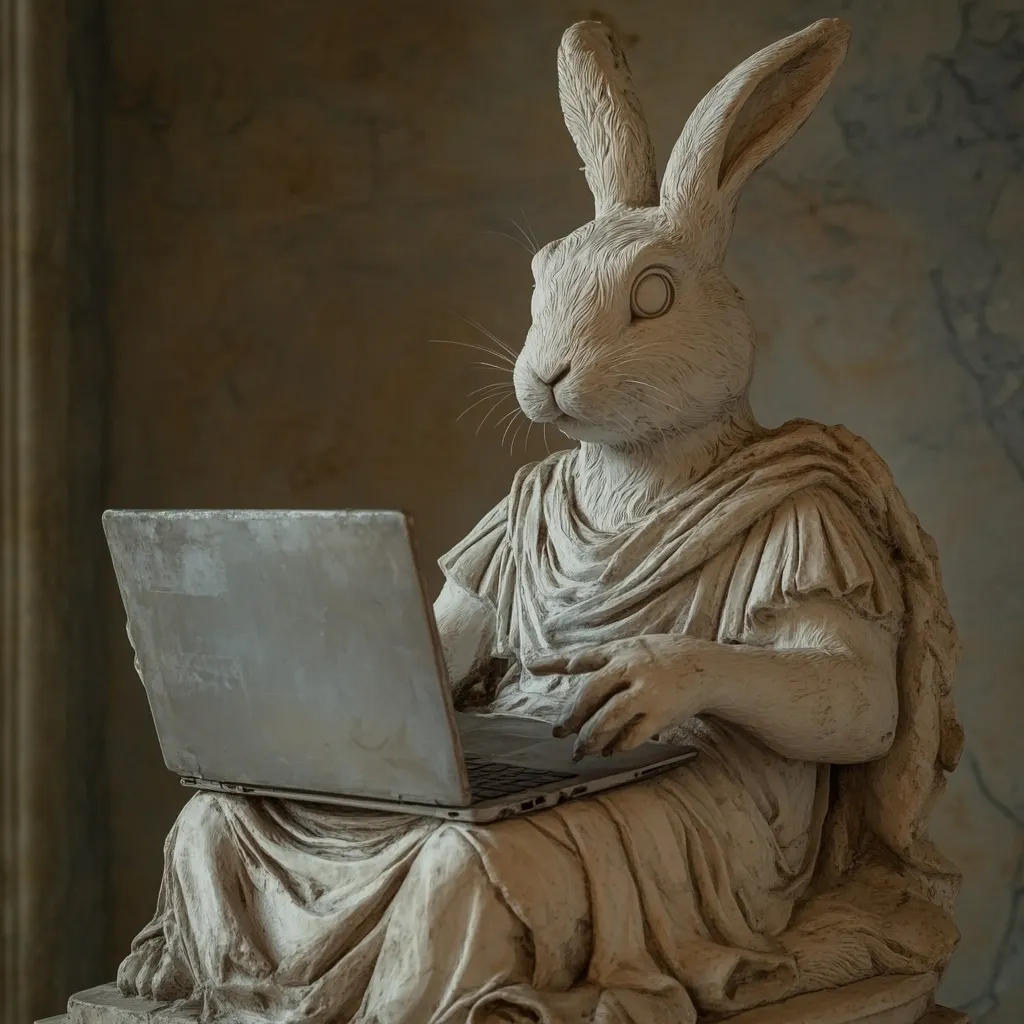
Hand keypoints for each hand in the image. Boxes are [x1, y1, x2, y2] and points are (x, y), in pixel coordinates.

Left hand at [527, 635, 709, 759]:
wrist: (706, 668)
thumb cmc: (661, 658)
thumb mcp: (629, 648)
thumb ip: (594, 657)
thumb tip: (556, 663)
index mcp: (621, 652)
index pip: (584, 658)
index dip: (557, 662)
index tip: (533, 667)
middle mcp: (631, 669)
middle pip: (591, 694)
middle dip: (572, 717)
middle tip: (559, 732)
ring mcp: (646, 692)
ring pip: (608, 719)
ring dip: (591, 737)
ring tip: (581, 750)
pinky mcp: (660, 714)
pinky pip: (632, 735)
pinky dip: (618, 746)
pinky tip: (611, 751)